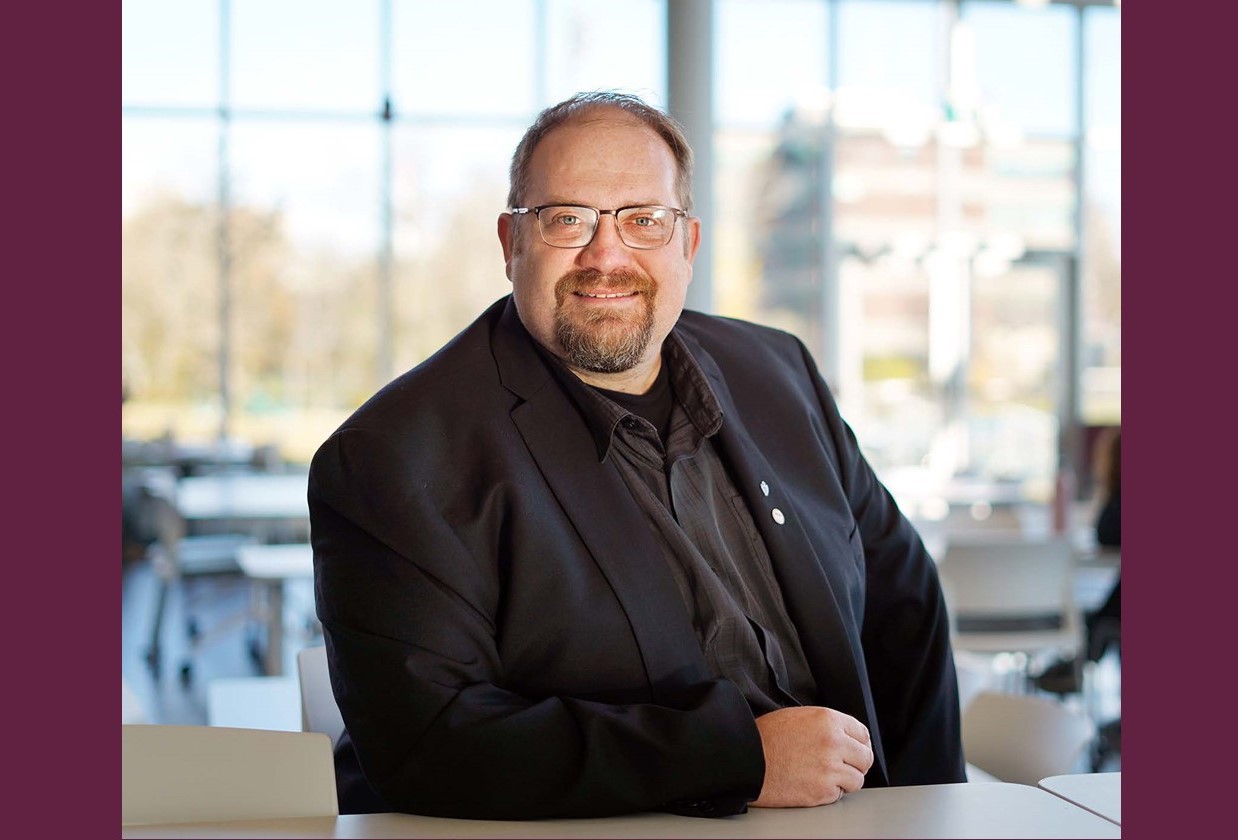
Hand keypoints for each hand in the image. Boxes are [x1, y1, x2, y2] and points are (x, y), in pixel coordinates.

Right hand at [750, 706, 873, 807]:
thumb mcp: (798, 716)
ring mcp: (829, 768)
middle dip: (856, 763)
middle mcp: (833, 742)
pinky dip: (830, 792)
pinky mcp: (822, 791)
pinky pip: (840, 794)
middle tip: (844, 765)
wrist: (746, 761)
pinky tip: (813, 782)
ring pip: (857, 779)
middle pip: (865, 758)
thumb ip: (826, 724)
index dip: (859, 743)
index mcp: (827, 720)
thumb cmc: (766, 738)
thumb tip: (846, 736)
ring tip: (826, 775)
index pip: (863, 734)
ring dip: (845, 779)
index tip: (855, 750)